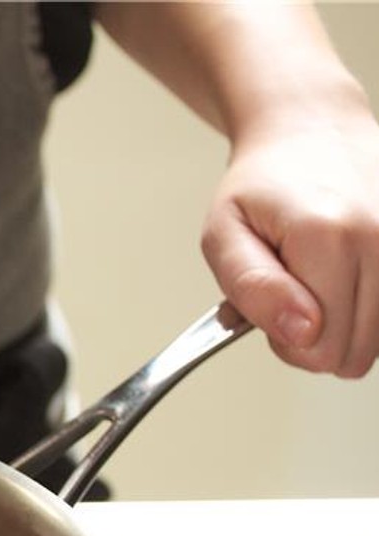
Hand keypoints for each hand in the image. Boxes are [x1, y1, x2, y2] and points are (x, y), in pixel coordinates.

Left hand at [201, 101, 378, 379]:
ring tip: (321, 280)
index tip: (274, 305)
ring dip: (344, 324)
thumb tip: (301, 333)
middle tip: (294, 292)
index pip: (319, 351)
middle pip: (354, 353)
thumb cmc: (261, 187)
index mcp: (328, 237)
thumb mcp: (223, 236)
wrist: (311, 130)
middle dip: (315, 339)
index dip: (286, 343)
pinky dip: (369, 307)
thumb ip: (253, 289)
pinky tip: (348, 275)